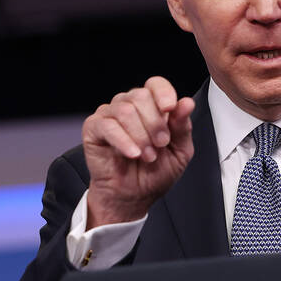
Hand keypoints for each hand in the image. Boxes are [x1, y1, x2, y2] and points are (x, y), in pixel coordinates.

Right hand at [82, 77, 195, 227]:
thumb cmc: (155, 173)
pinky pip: (107, 125)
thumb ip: (182, 127)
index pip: (155, 84)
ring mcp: (110, 115)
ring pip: (124, 110)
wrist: (133, 196)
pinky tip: (133, 154)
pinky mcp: (94, 128)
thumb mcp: (179, 152)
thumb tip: (187, 102)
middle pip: (141, 96)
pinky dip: (123, 141)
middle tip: (160, 145)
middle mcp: (129, 105)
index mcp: (151, 107)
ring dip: (140, 136)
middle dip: (155, 123)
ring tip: (148, 156)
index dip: (163, 93)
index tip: (169, 108)